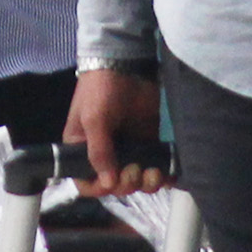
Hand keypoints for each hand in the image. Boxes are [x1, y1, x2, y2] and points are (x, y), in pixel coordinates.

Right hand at [63, 64, 164, 195]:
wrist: (126, 63)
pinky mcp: (148, 141)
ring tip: (153, 171)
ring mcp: (128, 148)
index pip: (85, 181)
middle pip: (115, 185)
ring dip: (146, 182)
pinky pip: (155, 165)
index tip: (112, 184)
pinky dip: (163, 174)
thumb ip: (99, 152)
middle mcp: (105, 154)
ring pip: (137, 179)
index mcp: (82, 149)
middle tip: (134, 169)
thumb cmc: (101, 90)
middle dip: (127, 183)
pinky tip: (169, 174)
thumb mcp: (94, 119)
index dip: (97, 189)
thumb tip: (108, 183)